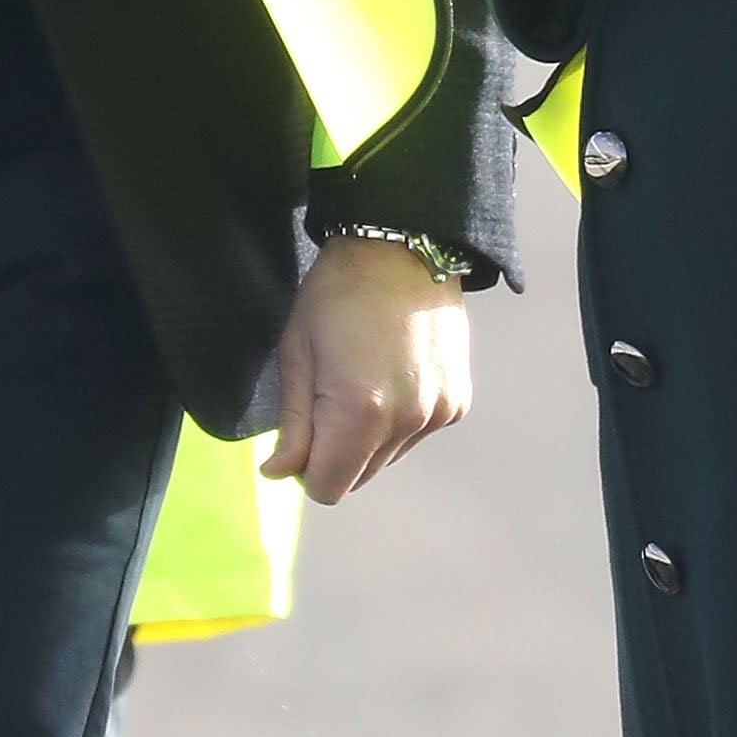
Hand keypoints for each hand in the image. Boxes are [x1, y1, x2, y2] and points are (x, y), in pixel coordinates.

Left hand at [263, 237, 471, 504]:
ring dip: (369, 438)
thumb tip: (279, 474)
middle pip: (359, 478)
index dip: (306, 468)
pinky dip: (399, 420)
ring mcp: (438, 414)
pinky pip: (416, 435)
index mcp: (360, 412)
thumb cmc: (336, 294)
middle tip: (328, 394)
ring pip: (388, 458)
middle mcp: (407, 421)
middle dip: (337, 452)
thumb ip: (293, 424)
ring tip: (363, 378)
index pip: (328, 488)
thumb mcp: (297, 353)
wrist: (404, 247)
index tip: (302, 431)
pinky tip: (392, 374)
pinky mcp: (457, 403)